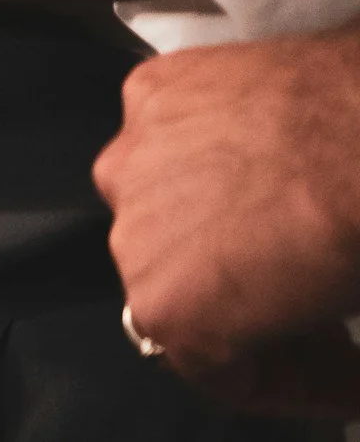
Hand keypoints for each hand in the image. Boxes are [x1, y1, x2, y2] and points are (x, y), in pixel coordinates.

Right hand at [94, 24, 359, 414]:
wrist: (357, 126)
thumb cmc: (348, 228)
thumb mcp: (322, 321)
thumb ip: (282, 338)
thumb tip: (303, 333)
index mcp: (166, 311)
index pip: (216, 366)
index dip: (285, 371)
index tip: (325, 359)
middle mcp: (128, 234)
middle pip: (179, 277)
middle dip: (239, 289)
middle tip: (300, 284)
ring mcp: (132, 155)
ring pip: (163, 197)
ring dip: (211, 209)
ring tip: (280, 205)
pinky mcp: (147, 92)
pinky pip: (167, 130)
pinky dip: (204, 140)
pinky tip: (259, 143)